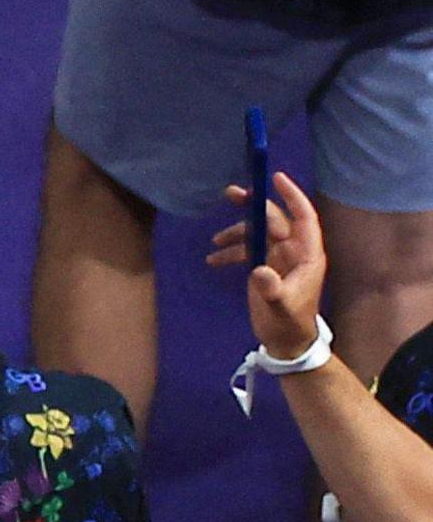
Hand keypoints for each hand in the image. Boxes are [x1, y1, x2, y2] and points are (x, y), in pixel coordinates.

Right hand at [210, 169, 328, 363]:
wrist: (286, 342)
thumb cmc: (289, 323)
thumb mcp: (281, 307)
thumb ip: (271, 288)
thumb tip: (258, 269)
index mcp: (306, 255)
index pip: (303, 217)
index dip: (292, 196)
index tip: (276, 178)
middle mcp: (294, 251)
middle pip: (275, 219)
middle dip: (253, 206)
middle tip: (231, 194)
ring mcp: (279, 258)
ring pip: (258, 232)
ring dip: (237, 231)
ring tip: (215, 239)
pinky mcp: (265, 266)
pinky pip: (248, 248)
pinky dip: (231, 250)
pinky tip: (214, 260)